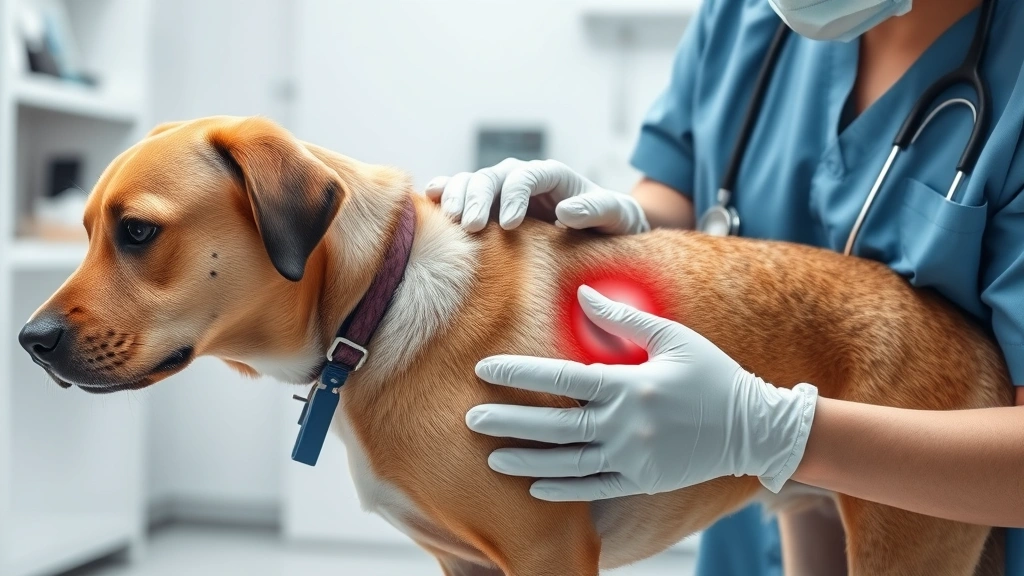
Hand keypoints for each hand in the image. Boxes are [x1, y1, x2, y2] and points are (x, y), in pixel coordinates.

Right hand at [424, 158, 649, 233]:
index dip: (516, 194)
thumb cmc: (611, 223)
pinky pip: (463, 192)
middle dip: (480, 197)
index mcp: (554, 176)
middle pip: (494, 176)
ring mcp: (504, 190)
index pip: (528, 175)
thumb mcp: (615, 216)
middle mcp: (524, 178)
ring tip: (452, 221)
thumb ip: (596, 210)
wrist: (601, 231)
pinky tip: (431, 199)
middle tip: (473, 226)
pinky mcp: (490, 205)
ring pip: (474, 182)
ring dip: (459, 197)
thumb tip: (566, 211)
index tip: (512, 223)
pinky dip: (447, 193)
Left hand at [466, 286, 817, 500]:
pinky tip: (534, 487)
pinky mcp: (642, 479)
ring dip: (526, 461)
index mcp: (630, 385)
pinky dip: (563, 490)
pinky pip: (594, 489)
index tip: (483, 370)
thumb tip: (583, 294)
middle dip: (509, 423)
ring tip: (492, 459)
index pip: (560, 381)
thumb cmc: (713, 374)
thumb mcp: (673, 338)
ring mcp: (633, 457)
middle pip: (554, 426)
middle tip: (470, 420)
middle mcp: (626, 425)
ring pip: (567, 463)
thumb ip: (624, 319)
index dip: (518, 375)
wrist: (754, 426)